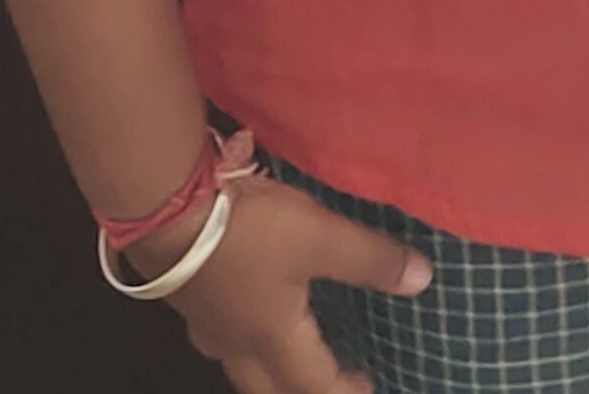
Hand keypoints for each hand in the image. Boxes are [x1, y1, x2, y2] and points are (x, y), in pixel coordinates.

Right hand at [127, 174, 431, 393]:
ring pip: (243, 365)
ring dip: (271, 368)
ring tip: (293, 350)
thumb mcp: (318, 238)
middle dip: (304, 390)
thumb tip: (422, 280)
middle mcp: (238, 345)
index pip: (315, 385)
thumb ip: (369, 258)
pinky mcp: (188, 298)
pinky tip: (247, 309)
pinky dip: (245, 337)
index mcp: (273, 340)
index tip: (368, 388)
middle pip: (272, 388)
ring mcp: (207, 324)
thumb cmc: (247, 232)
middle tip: (333, 381)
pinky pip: (222, 335)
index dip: (345, 391)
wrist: (166, 211)